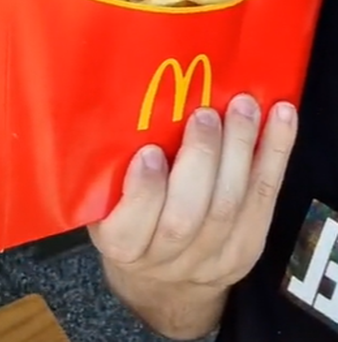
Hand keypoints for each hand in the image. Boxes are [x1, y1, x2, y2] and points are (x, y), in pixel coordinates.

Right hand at [88, 95, 297, 339]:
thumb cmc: (133, 226)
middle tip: (205, 114)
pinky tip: (281, 118)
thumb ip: (114, 176)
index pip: (129, 229)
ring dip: (241, 149)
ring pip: (232, 204)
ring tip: (244, 107)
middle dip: (201, 159)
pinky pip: (265, 199)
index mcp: (123, 247)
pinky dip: (275, 155)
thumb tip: (127, 118)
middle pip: (187, 216)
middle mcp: (167, 260)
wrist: (167, 282)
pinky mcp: (248, 248)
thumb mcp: (109, 208)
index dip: (144, 192)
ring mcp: (213, 259)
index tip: (150, 152)